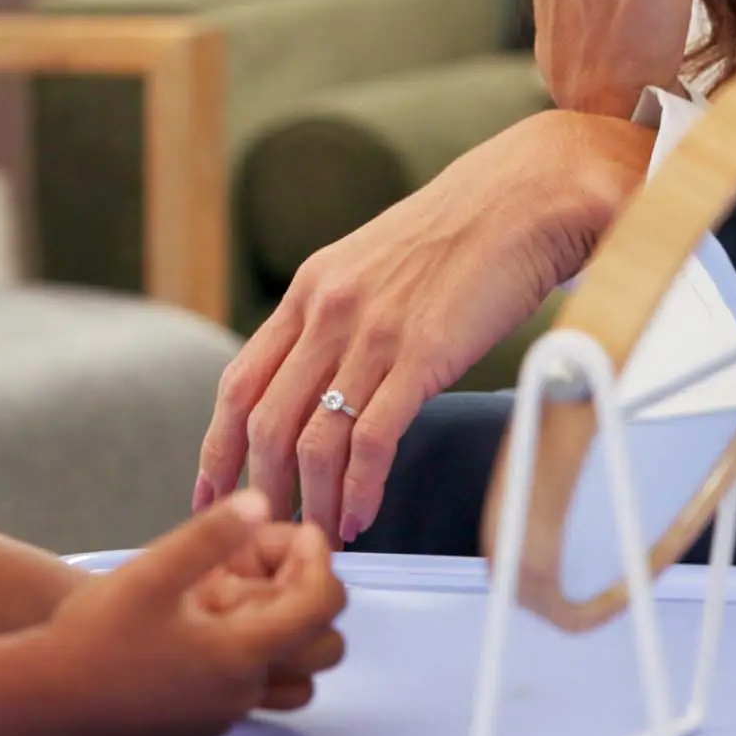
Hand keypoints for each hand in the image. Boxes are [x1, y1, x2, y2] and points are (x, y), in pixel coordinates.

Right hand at [30, 495, 348, 735]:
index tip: (296, 529)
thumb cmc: (93, 633)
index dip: (320, 559)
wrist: (44, 698)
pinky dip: (250, 652)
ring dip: (285, 629)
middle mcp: (244, 692)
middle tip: (279, 562)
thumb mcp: (152, 572)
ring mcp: (224, 714)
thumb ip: (211, 536)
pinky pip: (251, 688)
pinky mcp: (202, 724)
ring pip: (292, 673)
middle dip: (313, 596)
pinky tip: (207, 623)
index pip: (322, 605)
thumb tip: (262, 502)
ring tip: (247, 591)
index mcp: (242, 653)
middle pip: (325, 648)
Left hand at [192, 108, 654, 541]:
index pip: (239, 383)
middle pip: (265, 422)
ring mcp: (371, 334)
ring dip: (311, 501)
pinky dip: (360, 489)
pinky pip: (372, 439)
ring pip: (313, 440)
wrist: (524, 198)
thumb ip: (340, 317)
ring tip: (318, 536)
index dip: (217, 446)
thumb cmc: (463, 234)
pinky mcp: (420, 355)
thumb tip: (322, 378)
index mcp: (310, 291)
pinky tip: (361, 514)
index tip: (210, 488)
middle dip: (259, 489)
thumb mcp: (374, 267)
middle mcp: (327, 311)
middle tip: (265, 531)